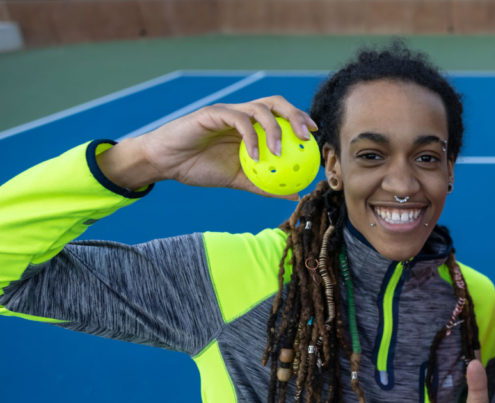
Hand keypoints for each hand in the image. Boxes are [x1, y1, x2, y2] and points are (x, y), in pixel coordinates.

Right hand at [98, 96, 316, 197]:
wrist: (165, 163)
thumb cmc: (200, 168)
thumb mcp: (239, 180)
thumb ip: (266, 185)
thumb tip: (296, 194)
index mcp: (250, 126)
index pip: (280, 115)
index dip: (300, 119)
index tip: (315, 136)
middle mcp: (241, 114)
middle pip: (275, 103)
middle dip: (295, 115)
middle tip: (306, 136)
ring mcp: (227, 112)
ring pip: (259, 109)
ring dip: (274, 129)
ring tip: (279, 152)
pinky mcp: (211, 113)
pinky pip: (238, 120)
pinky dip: (251, 137)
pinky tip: (256, 156)